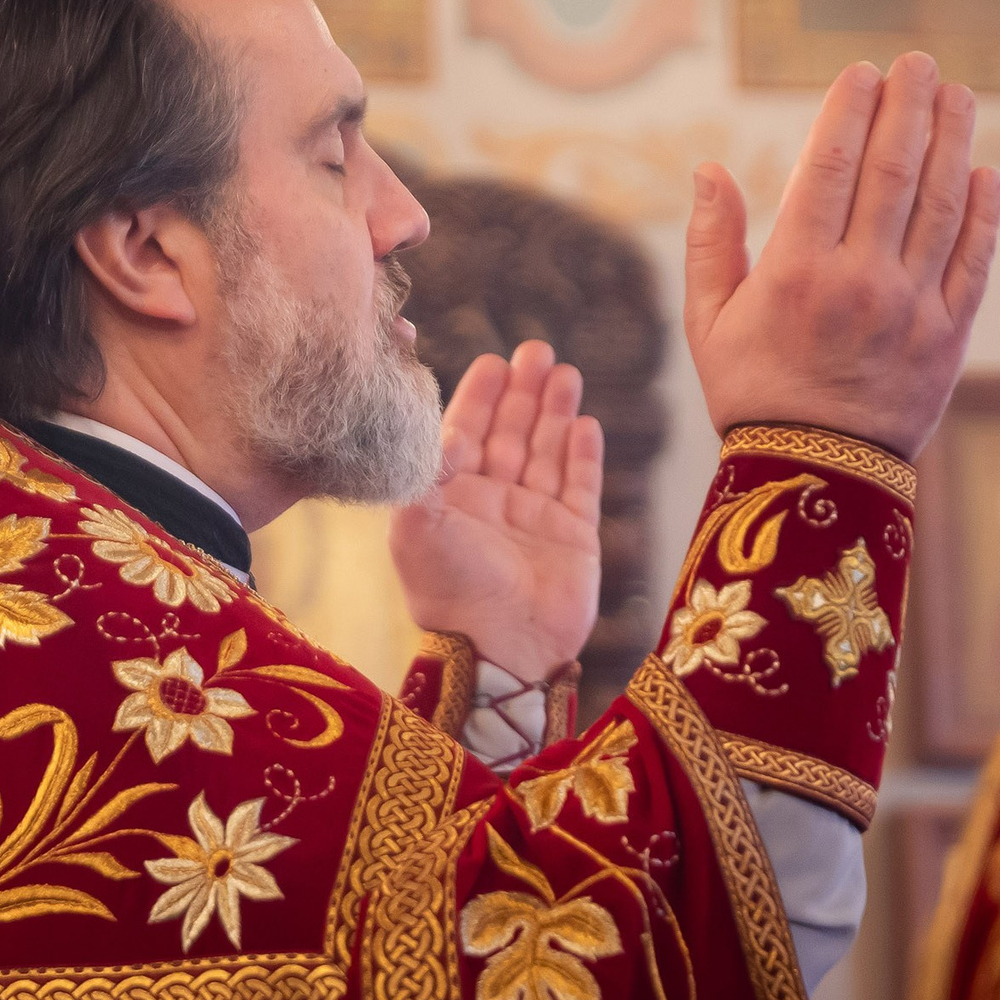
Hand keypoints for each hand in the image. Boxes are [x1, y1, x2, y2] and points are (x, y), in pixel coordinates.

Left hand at [389, 341, 603, 680]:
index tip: (493, 360)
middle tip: (536, 349)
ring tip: (565, 371)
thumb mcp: (417, 526)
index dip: (479, 397)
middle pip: (509, 435)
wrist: (501, 650)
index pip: (464, 435)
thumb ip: (418, 472)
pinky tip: (585, 422)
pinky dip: (583, 455)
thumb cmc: (450, 591)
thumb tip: (414, 425)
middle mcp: (491, 507)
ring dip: (555, 411)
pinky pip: (580, 487)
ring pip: (546, 453)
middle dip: (522, 393)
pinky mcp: (574, 540)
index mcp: (450, 501)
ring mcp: (535, 522)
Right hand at [685, 52, 999, 457]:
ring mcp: (911, 309)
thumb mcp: (708, 323)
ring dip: (952, 141)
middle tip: (918, 63)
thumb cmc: (752, 393)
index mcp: (795, 273)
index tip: (862, 71)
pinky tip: (984, 170)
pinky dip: (982, 212)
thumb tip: (707, 167)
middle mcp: (859, 283)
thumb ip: (711, 242)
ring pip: (941, 205)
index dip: (849, 110)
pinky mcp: (949, 338)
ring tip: (957, 95)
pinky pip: (973, 262)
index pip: (828, 167)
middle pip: (893, 172)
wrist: (813, 480)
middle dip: (908, 107)